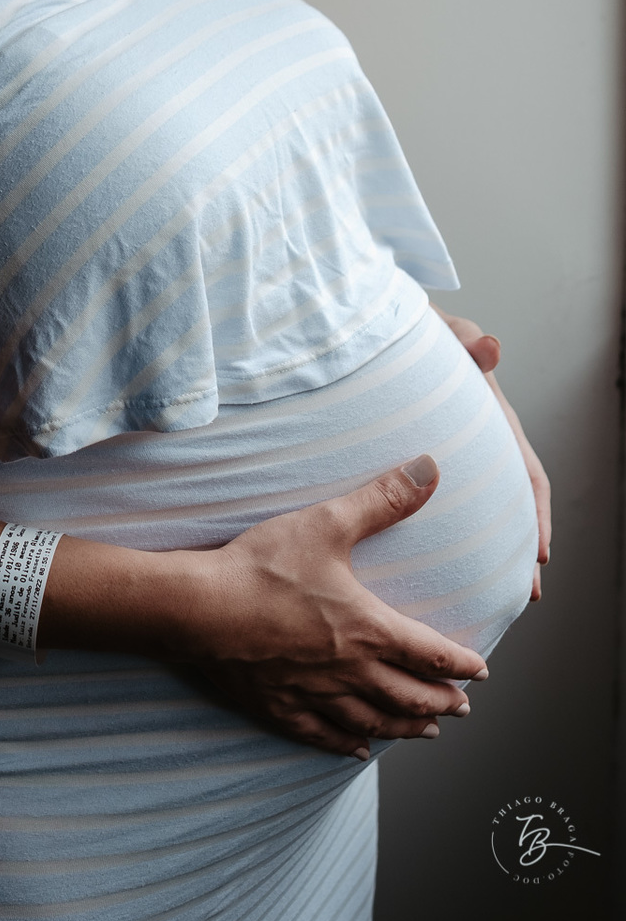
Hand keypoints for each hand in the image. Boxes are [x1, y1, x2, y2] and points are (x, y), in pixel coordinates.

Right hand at [166, 456, 486, 758]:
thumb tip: (430, 468)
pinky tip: (357, 750)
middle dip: (440, 701)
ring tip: (426, 731)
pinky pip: (322, 734)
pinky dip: (346, 743)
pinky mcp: (279, 708)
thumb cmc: (263, 567)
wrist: (201, 610)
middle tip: (461, 708)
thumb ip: (381, 499)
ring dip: (405, 727)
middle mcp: (350, 671)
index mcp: (367, 629)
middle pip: (408, 696)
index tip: (481, 672)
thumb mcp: (327, 523)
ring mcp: (315, 695)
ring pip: (373, 721)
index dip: (459, 664)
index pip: (428, 653)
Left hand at [432, 304, 550, 599]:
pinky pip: (433, 498)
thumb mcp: (444, 331)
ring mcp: (448, 452)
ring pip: (474, 508)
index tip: (539, 554)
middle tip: (521, 593)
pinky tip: (428, 558)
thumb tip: (492, 347)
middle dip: (517, 547)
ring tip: (482, 590)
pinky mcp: (416, 455)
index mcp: (492, 421)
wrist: (381, 327)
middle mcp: (476, 443)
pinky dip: (439, 529)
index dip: (537, 515)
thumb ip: (466, 338)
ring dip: (484, 546)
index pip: (527, 473)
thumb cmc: (420, 330)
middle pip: (507, 504)